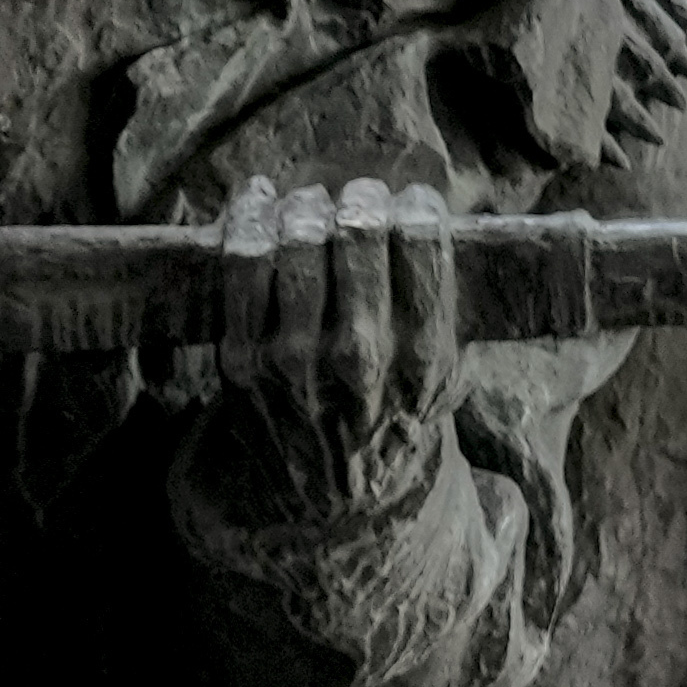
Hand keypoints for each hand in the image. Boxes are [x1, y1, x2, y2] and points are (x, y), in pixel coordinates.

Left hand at [209, 176, 462, 522]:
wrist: (338, 492)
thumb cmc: (397, 412)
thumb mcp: (447, 371)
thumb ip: (445, 302)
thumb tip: (432, 212)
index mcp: (421, 355)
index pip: (419, 242)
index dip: (415, 205)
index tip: (413, 198)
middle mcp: (356, 356)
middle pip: (355, 235)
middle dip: (361, 199)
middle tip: (362, 194)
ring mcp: (292, 359)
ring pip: (295, 242)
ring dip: (305, 205)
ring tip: (315, 201)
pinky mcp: (241, 360)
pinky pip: (239, 266)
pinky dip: (249, 219)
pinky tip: (259, 198)